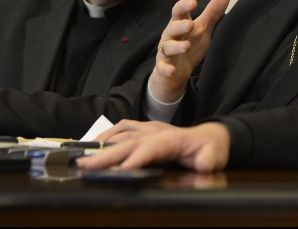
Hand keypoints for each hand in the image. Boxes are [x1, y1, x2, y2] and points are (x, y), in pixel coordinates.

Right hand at [77, 122, 230, 172]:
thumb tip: (203, 163)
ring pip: (121, 133)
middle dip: (106, 155)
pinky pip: (123, 128)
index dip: (135, 158)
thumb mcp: (215, 155)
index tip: (120, 170)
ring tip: (82, 157)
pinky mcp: (145, 129)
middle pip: (128, 142)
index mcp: (172, 139)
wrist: (210, 137)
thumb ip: (209, 159)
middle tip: (85, 166)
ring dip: (101, 144)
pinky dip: (107, 134)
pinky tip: (95, 142)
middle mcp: (157, 131)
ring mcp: (149, 128)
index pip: (149, 148)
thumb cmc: (210, 148)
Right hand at [150, 0, 229, 101]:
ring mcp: (166, 52)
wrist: (174, 73)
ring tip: (187, 46)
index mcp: (179, 24)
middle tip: (190, 24)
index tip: (193, 2)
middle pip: (172, 28)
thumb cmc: (188, 45)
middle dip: (179, 25)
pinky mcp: (164, 68)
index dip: (184, 6)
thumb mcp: (202, 28)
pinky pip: (162, 68)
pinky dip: (166, 69)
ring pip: (168, 47)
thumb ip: (212, 12)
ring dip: (176, 47)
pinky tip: (171, 71)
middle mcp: (170, 36)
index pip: (179, 12)